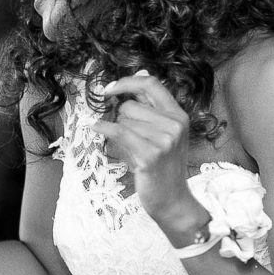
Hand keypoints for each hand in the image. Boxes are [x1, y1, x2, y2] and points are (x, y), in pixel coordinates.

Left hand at [89, 71, 204, 238]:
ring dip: (121, 135)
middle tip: (132, 142)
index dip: (127, 82)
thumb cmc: (163, 167)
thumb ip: (151, 105)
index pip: (151, 84)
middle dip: (122, 121)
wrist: (173, 201)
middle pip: (130, 106)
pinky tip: (94, 127)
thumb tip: (140, 73)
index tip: (108, 89)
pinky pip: (118, 132)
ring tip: (134, 152)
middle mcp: (175, 124)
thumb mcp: (164, 133)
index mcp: (179, 115)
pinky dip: (103, 128)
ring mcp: (164, 140)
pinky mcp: (150, 155)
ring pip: (123, 121)